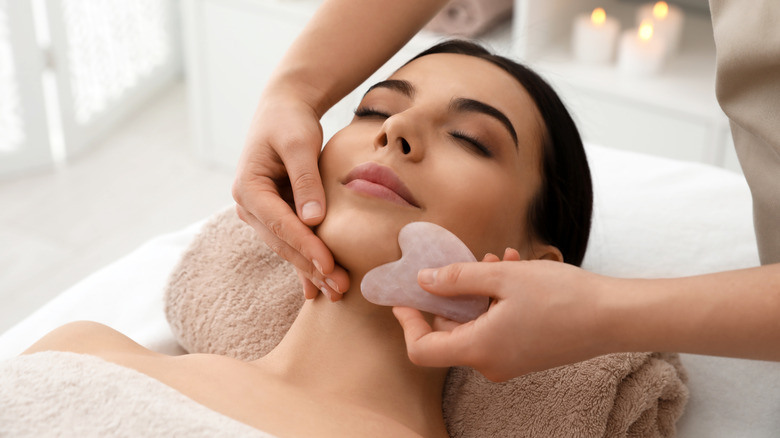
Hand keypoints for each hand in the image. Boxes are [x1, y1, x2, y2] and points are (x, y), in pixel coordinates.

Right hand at [232, 91, 348, 299]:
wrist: (284, 109)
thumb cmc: (291, 121)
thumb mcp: (299, 144)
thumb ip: (306, 180)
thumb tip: (314, 220)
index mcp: (249, 188)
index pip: (280, 224)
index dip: (306, 247)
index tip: (329, 265)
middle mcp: (248, 205)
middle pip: (283, 243)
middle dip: (311, 267)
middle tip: (339, 288)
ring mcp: (260, 213)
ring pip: (287, 248)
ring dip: (311, 270)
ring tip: (336, 292)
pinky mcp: (275, 215)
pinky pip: (291, 242)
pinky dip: (305, 263)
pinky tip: (317, 288)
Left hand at [392, 249, 608, 380]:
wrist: (614, 317)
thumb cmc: (562, 297)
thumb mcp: (502, 278)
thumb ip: (456, 279)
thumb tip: (423, 281)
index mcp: (478, 350)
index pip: (422, 349)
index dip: (408, 322)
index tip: (404, 296)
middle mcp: (490, 364)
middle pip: (449, 330)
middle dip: (454, 292)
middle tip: (470, 260)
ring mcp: (509, 362)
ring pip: (476, 323)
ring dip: (481, 290)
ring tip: (503, 260)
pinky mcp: (525, 354)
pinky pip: (497, 327)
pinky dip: (498, 301)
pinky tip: (516, 271)